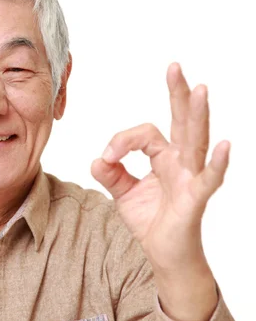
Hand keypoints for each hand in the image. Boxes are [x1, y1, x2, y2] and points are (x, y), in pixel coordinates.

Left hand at [91, 63, 228, 320]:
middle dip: (177, 94)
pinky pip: (209, 178)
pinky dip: (218, 163)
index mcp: (163, 156)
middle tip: (174, 67)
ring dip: (197, 115)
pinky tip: (224, 144)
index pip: (144, 133)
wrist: (163, 253)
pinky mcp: (195, 198)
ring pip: (196, 141)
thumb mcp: (124, 194)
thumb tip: (97, 159)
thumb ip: (111, 174)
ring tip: (199, 90)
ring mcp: (190, 177)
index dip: (121, 141)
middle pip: (181, 121)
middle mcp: (180, 161)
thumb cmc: (151, 220)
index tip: (107, 157)